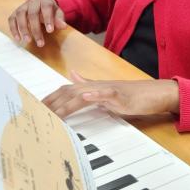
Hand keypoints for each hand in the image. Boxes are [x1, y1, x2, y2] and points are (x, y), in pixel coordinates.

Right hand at [8, 0, 66, 46]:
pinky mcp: (15, 13)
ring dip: (23, 29)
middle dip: (36, 29)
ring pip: (20, 15)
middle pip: (32, 14)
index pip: (46, 8)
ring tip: (27, 41)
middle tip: (40, 43)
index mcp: (44, 2)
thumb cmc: (50, 11)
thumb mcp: (57, 13)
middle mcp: (32, 3)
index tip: (50, 31)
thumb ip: (59, 19)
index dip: (48, 19)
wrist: (40, 3)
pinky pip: (12, 20)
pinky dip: (13, 29)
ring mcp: (22, 7)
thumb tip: (63, 26)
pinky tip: (18, 39)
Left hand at [43, 72, 179, 118]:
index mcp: (92, 87)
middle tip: (34, 113)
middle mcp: (97, 86)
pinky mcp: (121, 95)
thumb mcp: (106, 92)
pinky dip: (95, 94)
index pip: (65, 91)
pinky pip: (106, 93)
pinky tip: (85, 97)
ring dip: (66, 103)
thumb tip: (72, 77)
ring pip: (82, 93)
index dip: (49, 99)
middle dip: (50, 103)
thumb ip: (89, 85)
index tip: (33, 108)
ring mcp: (108, 90)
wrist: (156, 94)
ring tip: (52, 112)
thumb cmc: (133, 96)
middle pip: (68, 92)